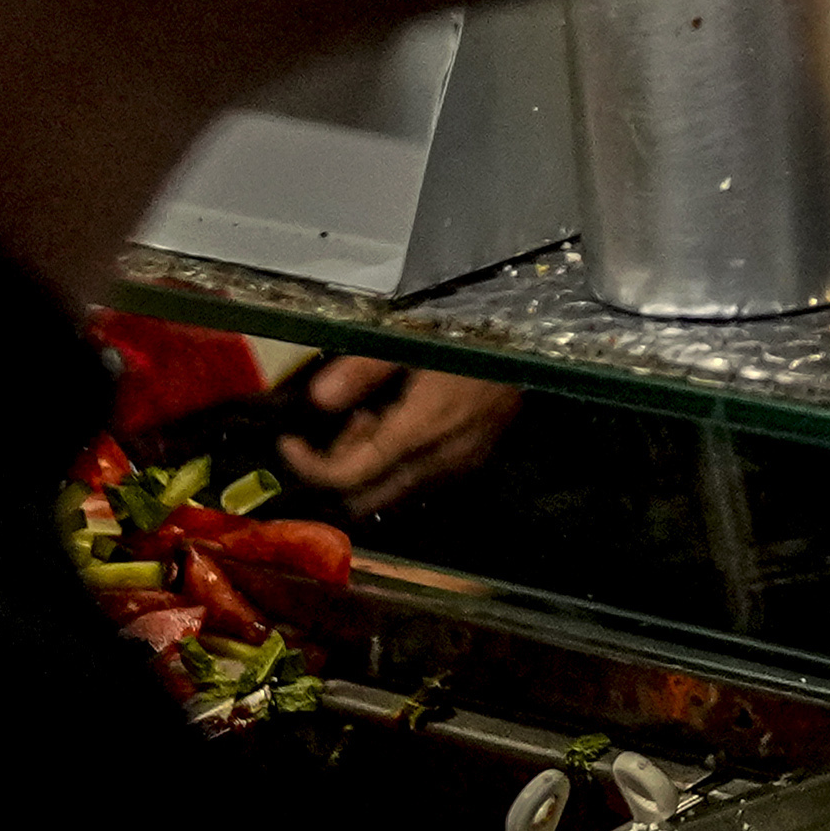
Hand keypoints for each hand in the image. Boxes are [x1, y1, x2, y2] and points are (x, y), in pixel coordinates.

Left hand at [285, 357, 519, 512]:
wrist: (541, 340)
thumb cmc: (471, 332)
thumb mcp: (409, 339)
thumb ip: (360, 371)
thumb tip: (317, 400)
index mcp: (421, 429)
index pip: (349, 474)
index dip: (309, 465)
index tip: (288, 441)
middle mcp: (441, 459)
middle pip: (369, 498)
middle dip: (343, 469)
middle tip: (345, 423)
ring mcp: (463, 464)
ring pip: (396, 493)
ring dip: (373, 466)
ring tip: (377, 416)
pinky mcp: (477, 458)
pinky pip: (424, 479)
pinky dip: (401, 463)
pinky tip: (407, 423)